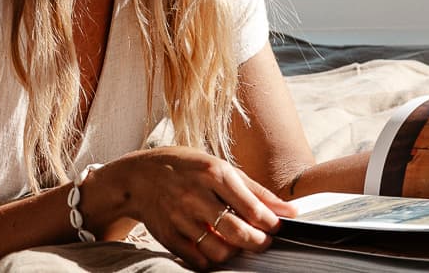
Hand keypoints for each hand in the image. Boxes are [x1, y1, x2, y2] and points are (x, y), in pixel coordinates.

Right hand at [96, 147, 296, 269]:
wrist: (138, 177)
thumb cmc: (185, 168)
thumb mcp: (219, 167)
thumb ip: (255, 190)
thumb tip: (289, 211)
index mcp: (213, 173)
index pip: (252, 208)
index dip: (270, 224)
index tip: (276, 227)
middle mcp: (196, 195)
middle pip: (239, 233)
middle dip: (258, 243)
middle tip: (262, 241)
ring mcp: (181, 218)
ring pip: (221, 251)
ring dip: (236, 253)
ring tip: (237, 243)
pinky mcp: (169, 237)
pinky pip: (199, 261)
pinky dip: (213, 260)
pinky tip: (216, 248)